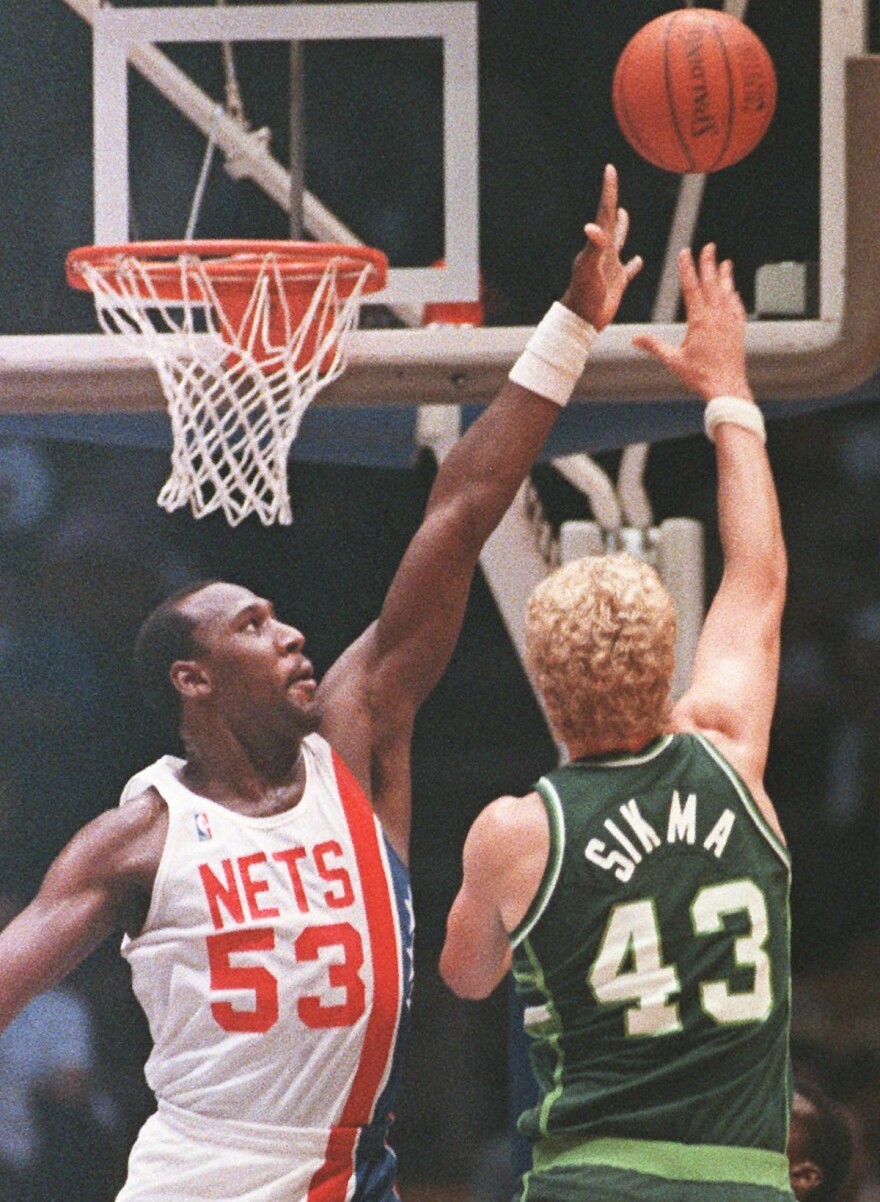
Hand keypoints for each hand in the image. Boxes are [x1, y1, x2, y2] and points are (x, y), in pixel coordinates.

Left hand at [561, 164, 642, 331]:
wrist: (582, 320)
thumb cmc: (584, 295)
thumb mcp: (588, 269)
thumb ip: (593, 247)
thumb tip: (593, 226)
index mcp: (599, 244)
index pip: (605, 211)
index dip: (609, 190)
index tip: (610, 169)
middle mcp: (604, 252)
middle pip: (611, 222)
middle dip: (612, 202)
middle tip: (613, 184)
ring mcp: (611, 266)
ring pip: (619, 242)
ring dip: (622, 228)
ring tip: (625, 214)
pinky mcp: (617, 282)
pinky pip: (628, 269)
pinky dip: (634, 264)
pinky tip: (639, 260)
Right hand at [633, 244, 752, 401]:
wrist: (727, 387)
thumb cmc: (700, 376)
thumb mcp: (673, 361)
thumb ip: (654, 347)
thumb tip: (634, 339)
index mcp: (700, 321)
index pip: (692, 288)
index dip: (687, 268)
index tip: (685, 253)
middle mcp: (717, 317)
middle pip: (712, 284)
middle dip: (709, 263)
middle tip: (709, 246)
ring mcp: (730, 322)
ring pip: (727, 292)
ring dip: (725, 276)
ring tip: (725, 262)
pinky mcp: (738, 330)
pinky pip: (737, 307)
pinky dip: (734, 296)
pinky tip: (733, 291)